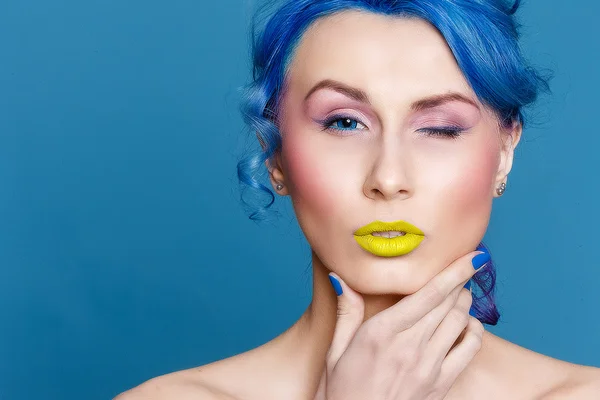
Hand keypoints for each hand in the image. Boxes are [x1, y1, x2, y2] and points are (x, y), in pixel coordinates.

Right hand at [313, 250, 488, 399]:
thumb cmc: (343, 390)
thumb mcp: (336, 350)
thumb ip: (346, 311)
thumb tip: (340, 277)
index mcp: (382, 332)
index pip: (428, 293)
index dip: (455, 271)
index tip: (473, 256)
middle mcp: (410, 345)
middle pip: (449, 303)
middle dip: (462, 281)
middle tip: (465, 268)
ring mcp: (429, 366)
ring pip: (461, 322)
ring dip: (466, 303)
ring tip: (461, 293)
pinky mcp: (441, 384)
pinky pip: (470, 350)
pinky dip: (475, 332)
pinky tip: (468, 325)